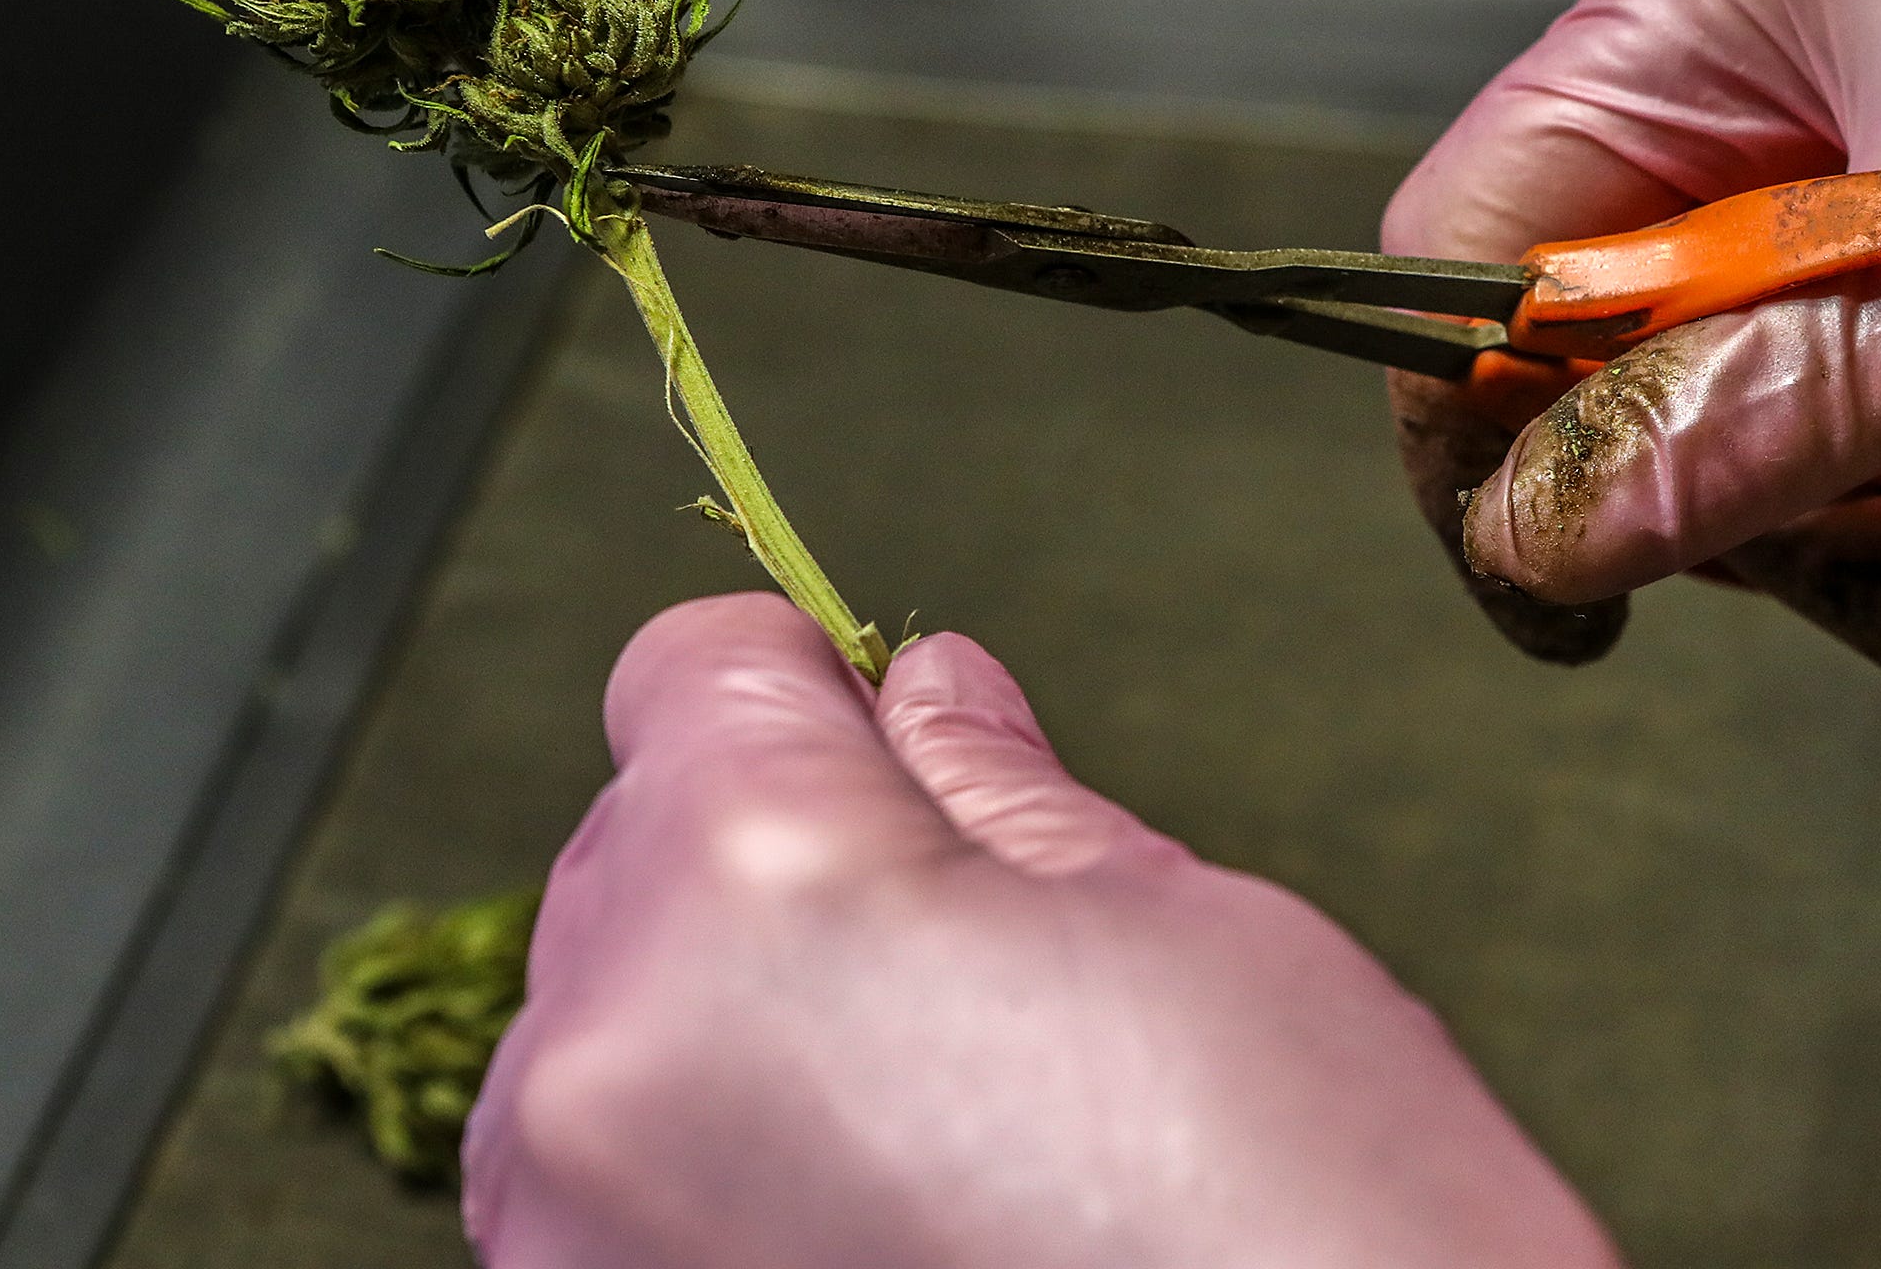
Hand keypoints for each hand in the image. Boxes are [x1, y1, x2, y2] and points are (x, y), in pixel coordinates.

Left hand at [463, 593, 1621, 1268]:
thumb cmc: (1308, 1227)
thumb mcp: (1187, 930)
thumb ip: (999, 796)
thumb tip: (923, 696)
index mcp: (756, 882)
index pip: (692, 668)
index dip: (809, 686)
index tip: (889, 738)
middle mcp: (603, 1062)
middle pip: (634, 853)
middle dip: (773, 868)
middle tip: (967, 970)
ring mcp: (572, 1244)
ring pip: (608, 1042)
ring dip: (728, 1043)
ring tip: (939, 1136)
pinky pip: (607, 1206)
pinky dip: (710, 1191)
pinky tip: (889, 1235)